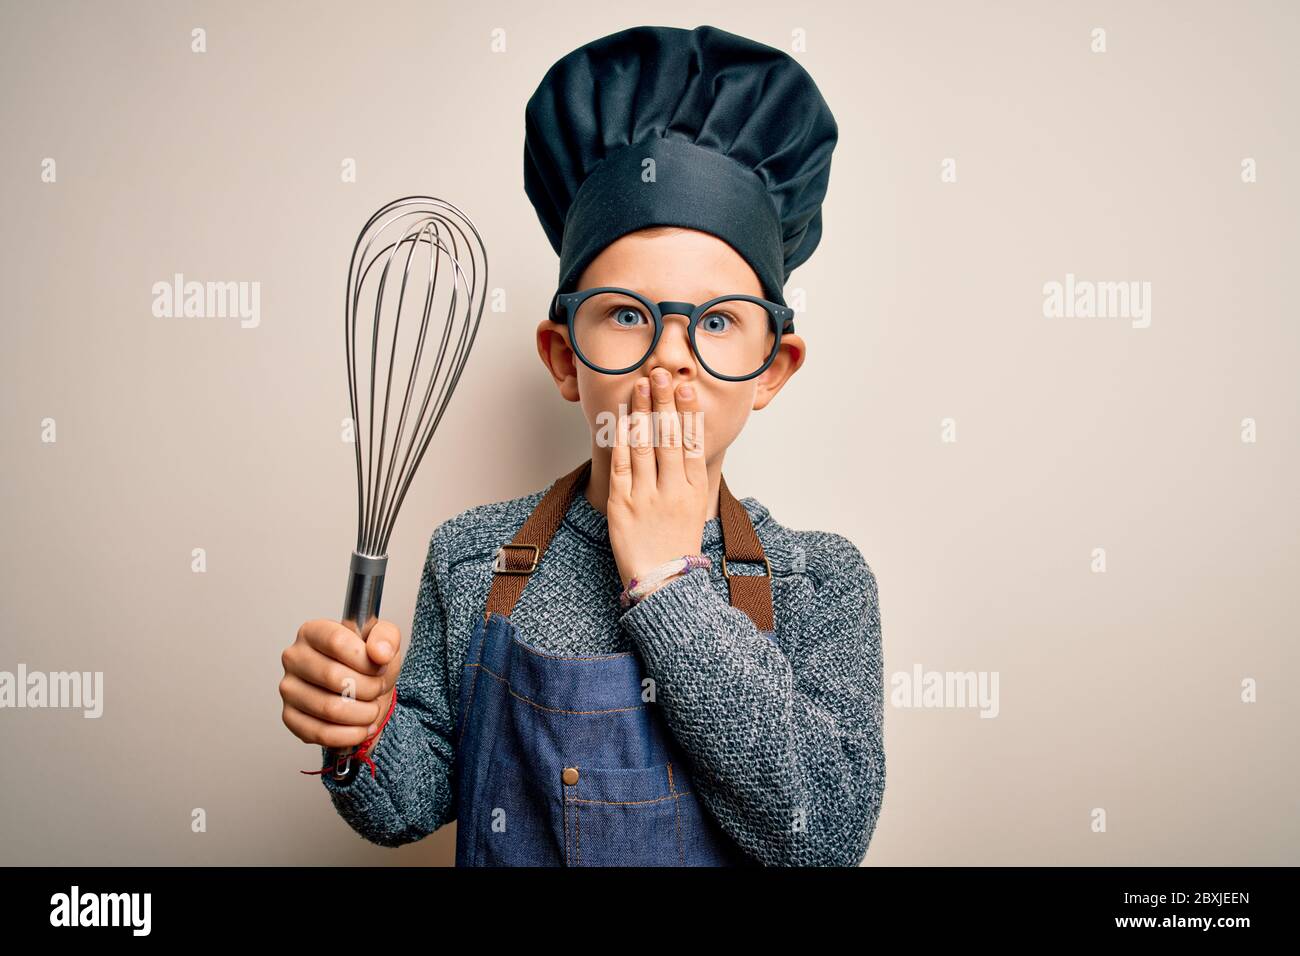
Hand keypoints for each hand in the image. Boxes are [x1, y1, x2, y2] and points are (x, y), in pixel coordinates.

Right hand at [280, 618, 402, 749]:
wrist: (365, 691)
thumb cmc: (370, 663)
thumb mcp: (386, 641)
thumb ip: (386, 637)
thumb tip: (379, 652)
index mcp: (313, 631)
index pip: (337, 642)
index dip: (365, 660)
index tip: (380, 666)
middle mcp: (294, 658)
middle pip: (333, 677)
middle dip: (368, 688)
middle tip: (378, 689)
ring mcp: (289, 689)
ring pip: (329, 708)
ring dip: (363, 714)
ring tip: (371, 708)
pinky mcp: (290, 717)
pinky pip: (321, 733)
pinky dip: (350, 734)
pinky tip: (362, 727)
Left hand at [608, 366, 709, 592]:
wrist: (663, 584)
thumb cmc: (676, 546)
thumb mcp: (693, 510)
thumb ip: (687, 478)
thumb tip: (684, 444)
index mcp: (693, 490)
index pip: (690, 442)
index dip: (687, 412)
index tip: (684, 387)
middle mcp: (672, 490)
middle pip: (668, 437)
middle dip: (664, 403)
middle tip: (660, 374)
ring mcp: (646, 497)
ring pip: (645, 446)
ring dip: (642, 412)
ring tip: (641, 386)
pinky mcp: (622, 506)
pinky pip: (621, 465)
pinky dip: (622, 439)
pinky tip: (622, 419)